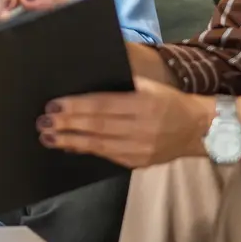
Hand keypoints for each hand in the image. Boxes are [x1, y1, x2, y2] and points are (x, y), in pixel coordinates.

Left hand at [37, 76, 215, 167]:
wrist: (197, 130)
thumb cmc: (169, 101)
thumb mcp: (150, 85)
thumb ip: (124, 82)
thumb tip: (90, 78)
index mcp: (144, 103)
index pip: (103, 105)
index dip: (77, 106)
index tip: (54, 104)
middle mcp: (141, 128)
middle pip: (97, 126)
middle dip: (67, 124)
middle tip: (42, 122)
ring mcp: (139, 149)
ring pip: (98, 145)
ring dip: (69, 141)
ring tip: (47, 136)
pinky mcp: (137, 163)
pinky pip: (106, 157)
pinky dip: (85, 150)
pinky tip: (67, 146)